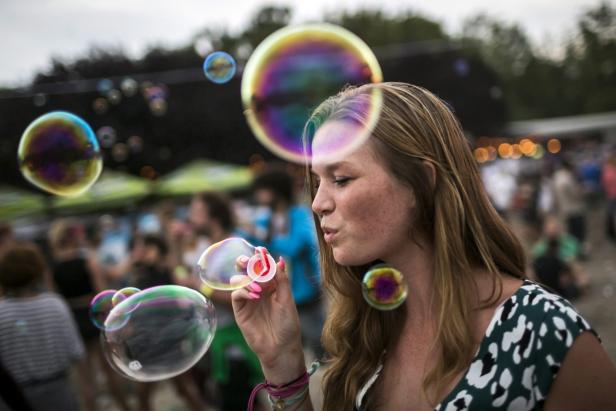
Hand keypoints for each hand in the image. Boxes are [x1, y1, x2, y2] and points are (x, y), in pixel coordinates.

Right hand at [231, 253, 304, 382]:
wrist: (280, 348)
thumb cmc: (288, 325)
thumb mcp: (288, 299)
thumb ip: (282, 280)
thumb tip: (280, 259)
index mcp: (272, 286)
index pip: (263, 267)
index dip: (261, 257)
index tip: (261, 249)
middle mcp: (259, 290)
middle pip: (247, 271)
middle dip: (246, 262)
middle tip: (247, 259)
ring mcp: (248, 299)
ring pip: (239, 280)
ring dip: (246, 278)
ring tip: (258, 286)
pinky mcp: (240, 310)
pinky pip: (236, 294)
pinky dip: (243, 291)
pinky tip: (255, 295)